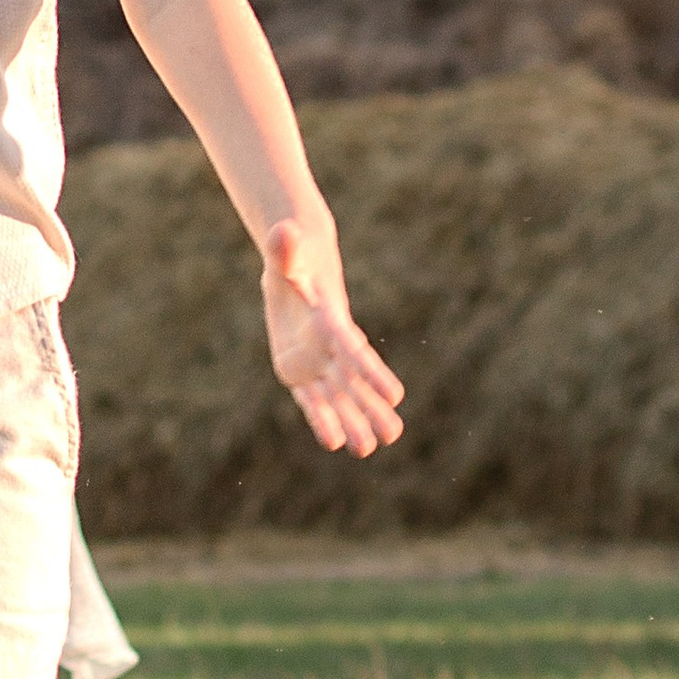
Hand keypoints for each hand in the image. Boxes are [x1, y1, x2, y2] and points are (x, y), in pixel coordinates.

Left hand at [261, 220, 405, 456]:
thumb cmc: (293, 264)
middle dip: (370, 406)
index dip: (373, 372)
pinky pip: (310, 400)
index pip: (354, 350)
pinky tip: (332, 442)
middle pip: (354, 381)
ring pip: (337, 397)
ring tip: (367, 449)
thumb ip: (283, 248)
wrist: (294, 275)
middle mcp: (330, 347)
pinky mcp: (299, 374)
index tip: (396, 395)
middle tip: (394, 433)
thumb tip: (282, 229)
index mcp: (331, 321)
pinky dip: (319, 419)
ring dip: (351, 421)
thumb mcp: (285, 256)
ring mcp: (317, 363)